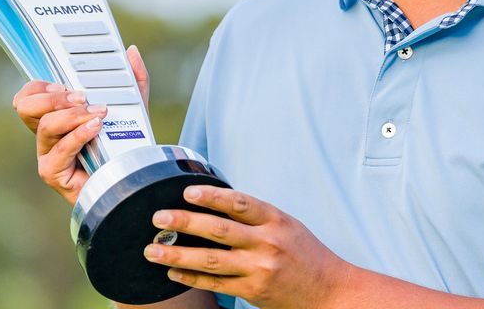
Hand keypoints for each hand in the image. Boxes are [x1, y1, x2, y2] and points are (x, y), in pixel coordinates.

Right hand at [11, 45, 151, 204]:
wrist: (131, 180)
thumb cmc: (125, 146)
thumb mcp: (133, 108)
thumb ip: (133, 81)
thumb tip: (131, 52)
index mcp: (57, 115)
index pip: (29, 94)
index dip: (39, 85)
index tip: (63, 83)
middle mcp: (47, 134)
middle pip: (26, 107)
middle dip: (53, 98)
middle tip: (82, 97)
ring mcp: (47, 154)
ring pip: (45, 126)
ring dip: (72, 116)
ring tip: (98, 114)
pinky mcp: (52, 172)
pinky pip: (61, 149)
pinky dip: (79, 135)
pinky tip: (95, 128)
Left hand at [143, 186, 353, 308]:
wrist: (330, 290)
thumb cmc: (306, 254)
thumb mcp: (287, 225)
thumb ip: (256, 216)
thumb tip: (216, 203)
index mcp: (276, 220)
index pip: (239, 203)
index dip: (211, 196)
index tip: (187, 192)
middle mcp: (268, 243)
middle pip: (219, 230)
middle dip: (185, 222)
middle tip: (158, 217)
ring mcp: (260, 269)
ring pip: (211, 260)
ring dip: (178, 254)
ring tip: (153, 249)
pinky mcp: (254, 291)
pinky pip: (217, 284)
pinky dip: (192, 277)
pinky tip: (173, 272)